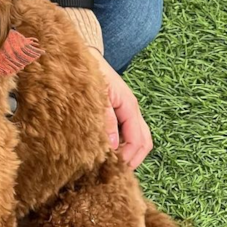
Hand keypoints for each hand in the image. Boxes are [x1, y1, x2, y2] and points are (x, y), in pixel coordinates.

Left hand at [88, 47, 152, 169]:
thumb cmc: (90, 71)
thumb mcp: (99, 95)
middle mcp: (131, 110)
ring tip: (111, 164)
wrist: (84, 53)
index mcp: (129, 106)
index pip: (139, 140)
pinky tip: (105, 150)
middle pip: (143, 142)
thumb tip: (111, 146)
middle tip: (117, 172)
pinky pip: (125, 132)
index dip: (130, 157)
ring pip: (135, 138)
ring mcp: (125, 110)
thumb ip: (106, 118)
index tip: (116, 170)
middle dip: (133, 158)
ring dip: (127, 152)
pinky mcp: (116, 110)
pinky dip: (120, 144)